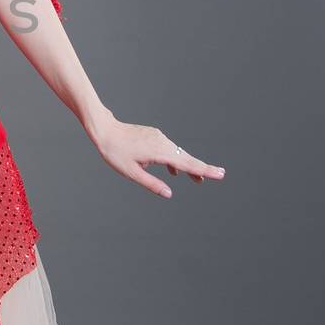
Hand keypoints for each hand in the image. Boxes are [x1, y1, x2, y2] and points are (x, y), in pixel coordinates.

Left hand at [89, 115, 225, 197]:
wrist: (105, 130)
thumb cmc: (115, 152)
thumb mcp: (132, 173)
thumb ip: (152, 184)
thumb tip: (169, 194)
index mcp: (160, 152)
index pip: (187, 164)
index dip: (204, 170)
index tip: (220, 174)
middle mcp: (163, 143)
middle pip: (186, 158)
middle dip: (202, 168)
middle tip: (219, 175)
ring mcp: (159, 138)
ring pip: (178, 154)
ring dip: (187, 166)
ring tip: (197, 180)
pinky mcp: (154, 136)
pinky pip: (169, 150)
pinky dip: (175, 160)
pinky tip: (174, 171)